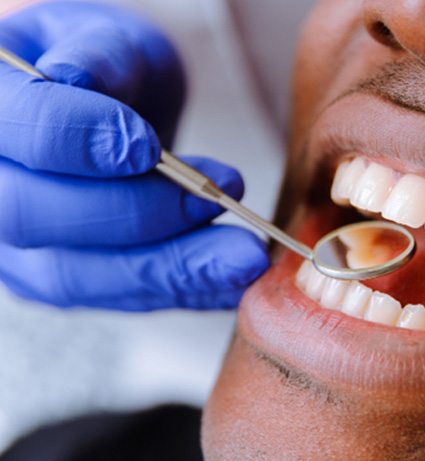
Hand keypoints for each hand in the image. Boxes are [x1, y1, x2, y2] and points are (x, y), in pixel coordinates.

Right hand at [0, 3, 269, 309]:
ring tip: (243, 257)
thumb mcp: (107, 41)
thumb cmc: (108, 71)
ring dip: (171, 270)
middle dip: (136, 214)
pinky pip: (118, 297)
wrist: (108, 115)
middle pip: (35, 218)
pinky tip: (231, 280)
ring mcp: (17, 246)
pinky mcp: (63, 278)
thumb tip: (75, 78)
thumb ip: (98, 56)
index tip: (147, 146)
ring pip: (79, 276)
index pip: (15, 131)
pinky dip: (181, 290)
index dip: (77, 139)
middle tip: (215, 199)